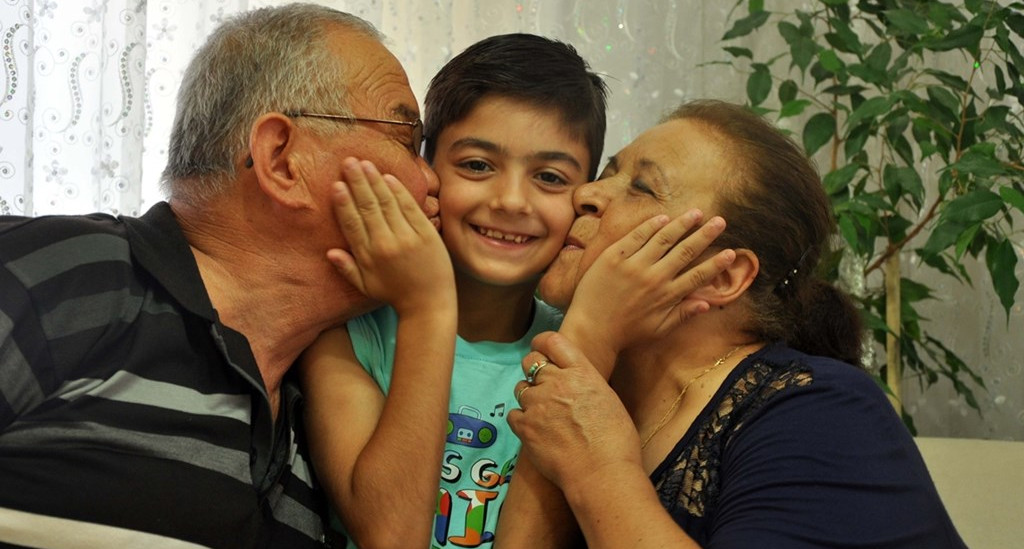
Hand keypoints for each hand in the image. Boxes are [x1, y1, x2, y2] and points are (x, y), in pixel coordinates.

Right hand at [327, 158, 454, 313]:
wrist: (429, 304)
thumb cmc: (396, 294)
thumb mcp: (366, 286)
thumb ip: (347, 268)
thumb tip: (329, 252)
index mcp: (369, 256)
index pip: (352, 223)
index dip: (344, 203)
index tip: (336, 185)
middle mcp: (387, 244)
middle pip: (368, 206)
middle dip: (357, 182)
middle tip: (348, 162)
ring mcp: (408, 237)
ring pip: (387, 202)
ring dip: (375, 181)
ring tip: (364, 163)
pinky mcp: (426, 233)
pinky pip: (410, 206)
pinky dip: (399, 190)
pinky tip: (388, 177)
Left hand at [507, 332, 642, 488]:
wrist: (602, 473)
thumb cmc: (616, 442)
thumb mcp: (608, 399)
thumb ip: (586, 385)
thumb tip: (577, 385)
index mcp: (581, 372)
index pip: (552, 341)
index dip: (542, 344)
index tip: (541, 350)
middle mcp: (555, 382)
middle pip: (530, 362)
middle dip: (533, 370)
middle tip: (542, 386)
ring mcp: (537, 404)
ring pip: (521, 389)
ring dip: (529, 397)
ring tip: (543, 415)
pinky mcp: (524, 427)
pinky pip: (513, 414)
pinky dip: (521, 420)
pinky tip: (535, 431)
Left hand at [559, 211, 733, 373]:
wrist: (591, 329)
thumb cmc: (625, 332)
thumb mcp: (658, 329)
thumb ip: (683, 314)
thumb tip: (707, 303)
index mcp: (666, 296)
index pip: (698, 276)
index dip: (716, 264)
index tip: (732, 252)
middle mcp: (653, 278)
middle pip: (685, 251)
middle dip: (705, 235)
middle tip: (720, 221)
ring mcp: (633, 265)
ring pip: (663, 238)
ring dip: (682, 224)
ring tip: (696, 213)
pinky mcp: (614, 257)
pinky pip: (636, 236)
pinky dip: (651, 226)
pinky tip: (663, 217)